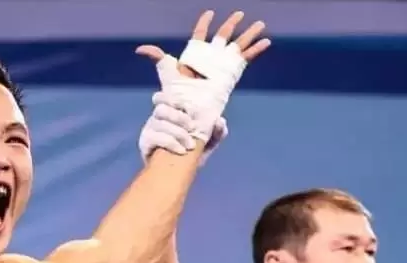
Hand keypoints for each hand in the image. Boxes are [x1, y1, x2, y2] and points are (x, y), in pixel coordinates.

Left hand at [136, 10, 269, 141]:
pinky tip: (267, 41)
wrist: (191, 105)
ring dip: (249, 33)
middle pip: (224, 35)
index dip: (204, 24)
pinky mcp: (233, 71)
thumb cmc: (178, 89)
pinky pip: (247, 57)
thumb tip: (139, 49)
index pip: (200, 34)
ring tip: (260, 24)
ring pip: (239, 43)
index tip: (208, 13)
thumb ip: (156, 56)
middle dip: (232, 24)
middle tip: (240, 14)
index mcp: (196, 54)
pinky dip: (256, 49)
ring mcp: (223, 63)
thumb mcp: (166, 68)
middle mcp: (211, 57)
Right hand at [138, 92, 228, 164]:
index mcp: (169, 114)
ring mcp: (149, 131)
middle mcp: (157, 119)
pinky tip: (181, 151)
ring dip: (178, 133)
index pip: (162, 98)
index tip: (186, 107)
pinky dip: (170, 142)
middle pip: (161, 109)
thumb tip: (220, 121)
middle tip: (192, 128)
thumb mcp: (208, 143)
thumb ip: (216, 132)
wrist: (177, 177)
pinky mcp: (145, 143)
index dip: (170, 98)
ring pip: (159, 123)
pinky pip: (154, 138)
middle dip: (179, 117)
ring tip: (190, 146)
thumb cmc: (192, 155)